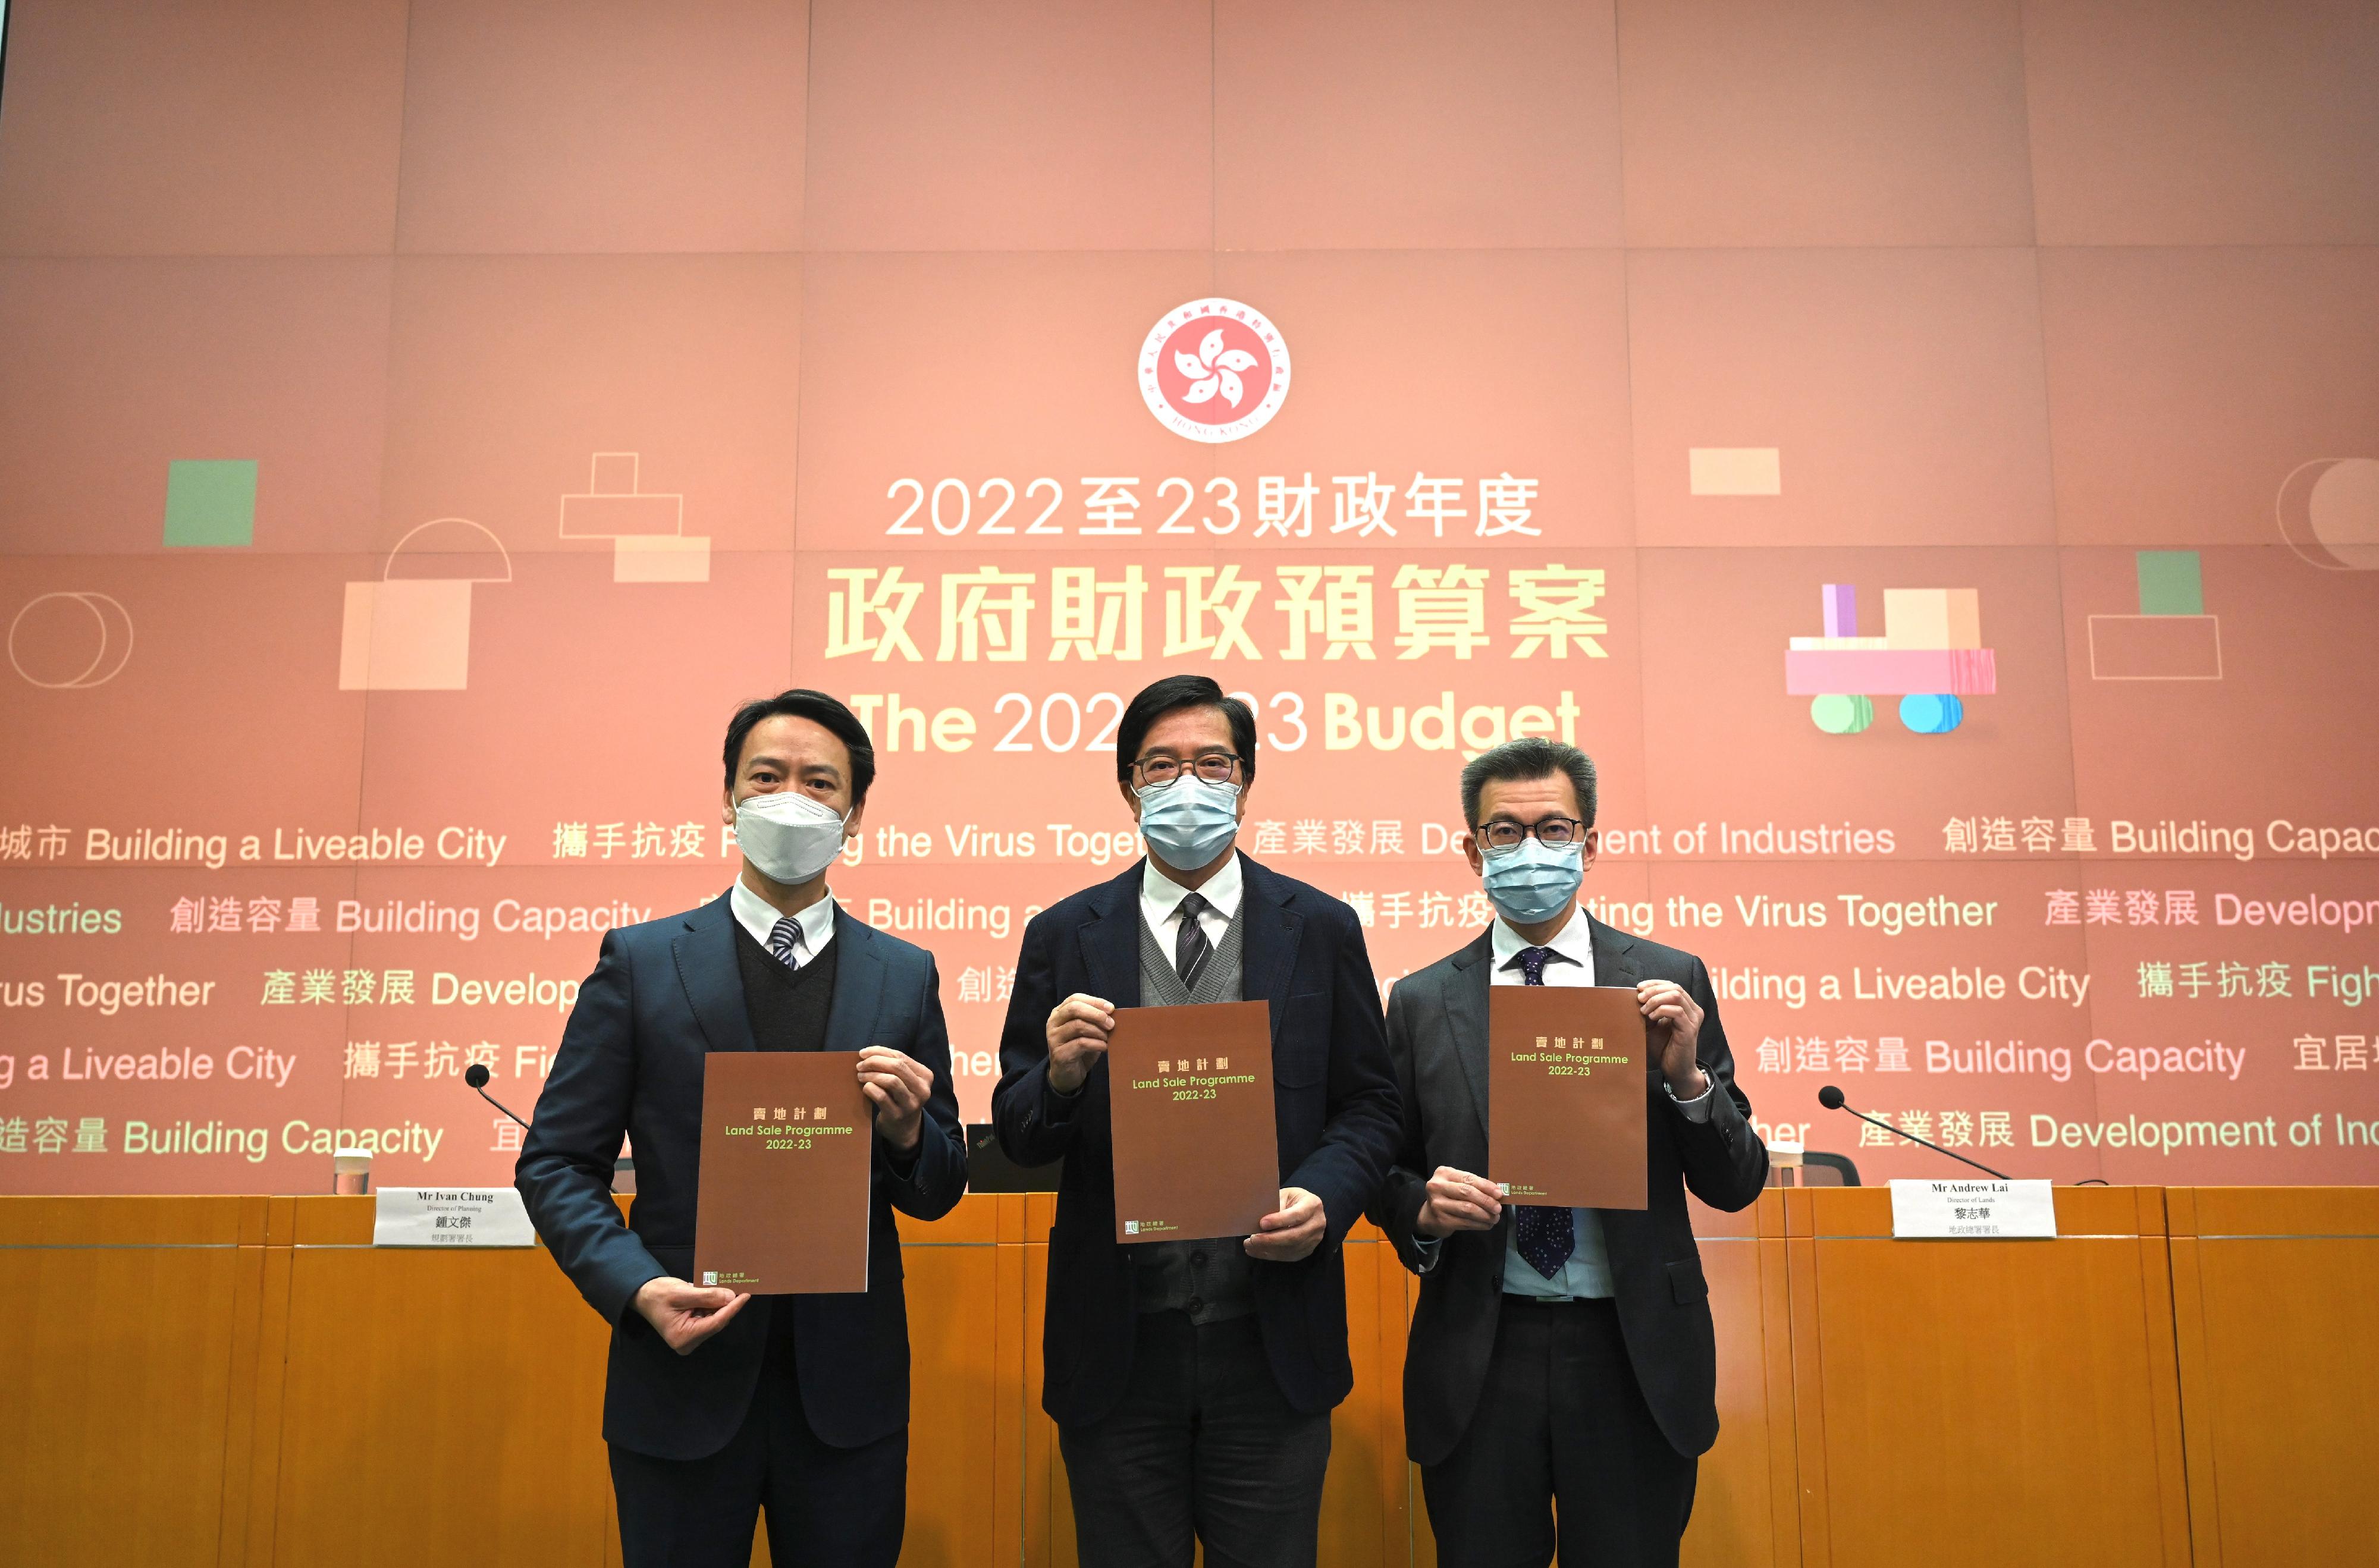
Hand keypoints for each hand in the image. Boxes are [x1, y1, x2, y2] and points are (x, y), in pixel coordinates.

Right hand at [633, 1276, 748, 1355]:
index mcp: (683, 1337)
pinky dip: (711, 1306)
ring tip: (723, 1288)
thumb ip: (707, 1296)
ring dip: (718, 1305)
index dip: (732, 1309)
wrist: (643, 1295)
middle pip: (715, 1322)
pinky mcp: (690, 1332)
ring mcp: (689, 1339)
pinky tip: (713, 1294)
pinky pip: (707, 1318)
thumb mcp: (682, 1292)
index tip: (745, 1296)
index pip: (715, 1323)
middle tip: (737, 1288)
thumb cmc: (658, 1294)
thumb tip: (730, 1297)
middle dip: (726, 1305)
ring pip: (713, 1320)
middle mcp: (687, 1343)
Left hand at [858, 1045, 933, 1150]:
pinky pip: (882, 1096)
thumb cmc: (900, 1098)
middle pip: (897, 1066)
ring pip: (891, 1080)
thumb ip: (892, 1066)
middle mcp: (922, 1089)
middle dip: (875, 1062)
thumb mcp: (904, 1081)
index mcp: (925, 1076)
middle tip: (860, 1066)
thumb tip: (867, 1054)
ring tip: (861, 1076)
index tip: (863, 1053)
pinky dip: (870, 1088)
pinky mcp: (897, 1115)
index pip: (901, 1057)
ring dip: (872, 1075)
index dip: (880, 1051)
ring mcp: (911, 1103)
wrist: (904, 1128)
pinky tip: (865, 1088)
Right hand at [1044, 993, 1115, 1093]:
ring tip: (1108, 1037)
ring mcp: (1054, 1038)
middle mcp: (1053, 1023)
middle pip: (1074, 1009)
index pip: (1075, 998)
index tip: (1111, 1008)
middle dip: (1096, 1014)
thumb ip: (1094, 1019)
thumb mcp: (1087, 1031)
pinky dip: (1097, 1044)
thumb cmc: (1079, 1049)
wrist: (1067, 1075)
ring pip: (1078, 1026)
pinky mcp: (1059, 1054)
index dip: (1094, 1001)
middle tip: (1111, 1024)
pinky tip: (1104, 1047)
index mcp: (1059, 1013)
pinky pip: (1081, 1044)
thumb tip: (1112, 1012)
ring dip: (1098, 1031)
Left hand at [1244, 1187, 1325, 1261]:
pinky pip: (1289, 1255)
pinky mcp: (1308, 1250)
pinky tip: (1258, 1251)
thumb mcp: (1285, 1195)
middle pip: (1294, 1236)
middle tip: (1252, 1239)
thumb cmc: (1292, 1200)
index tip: (1261, 1223)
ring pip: (1290, 1248)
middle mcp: (1317, 1223)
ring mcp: (1314, 1239)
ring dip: (1268, 1249)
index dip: (1279, 1221)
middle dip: (1270, 1240)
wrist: (1306, 1210)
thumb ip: (1275, 1204)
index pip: (1297, 1215)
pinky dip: (1271, 1255)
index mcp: (1312, 1204)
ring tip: (1250, 1246)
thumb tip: (1259, 1219)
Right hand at [1413, 1166, 1503, 1238]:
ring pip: (1467, 1209)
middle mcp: (1437, 1187)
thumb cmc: (1448, 1196)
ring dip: (1485, 1215)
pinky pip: (1465, 1222)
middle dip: (1486, 1201)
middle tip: (1498, 1208)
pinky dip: (1479, 1224)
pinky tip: (1486, 1224)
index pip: (1468, 1179)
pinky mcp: (1442, 1221)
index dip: (1486, 1186)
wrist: (1429, 1215)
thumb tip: (1497, 1194)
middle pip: (1467, 1193)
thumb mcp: (1457, 1184)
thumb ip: (1473, 1186)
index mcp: (1443, 1173)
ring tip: (1495, 1218)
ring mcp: (1438, 1205)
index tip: (1499, 1194)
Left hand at [1637, 979, 1707, 1097]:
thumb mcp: (1652, 1025)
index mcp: (1686, 1006)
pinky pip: (1677, 1011)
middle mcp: (1693, 1010)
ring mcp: (1693, 1019)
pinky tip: (1651, 1017)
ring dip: (1656, 999)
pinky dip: (1661, 1010)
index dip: (1654, 983)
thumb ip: (1648, 1010)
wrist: (1675, 1070)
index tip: (1639, 988)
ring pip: (1676, 995)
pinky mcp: (1690, 1029)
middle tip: (1639, 999)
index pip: (1672, 985)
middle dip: (1653, 990)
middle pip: (1674, 987)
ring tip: (1644, 1010)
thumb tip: (1636, 996)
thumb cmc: (1663, 1048)